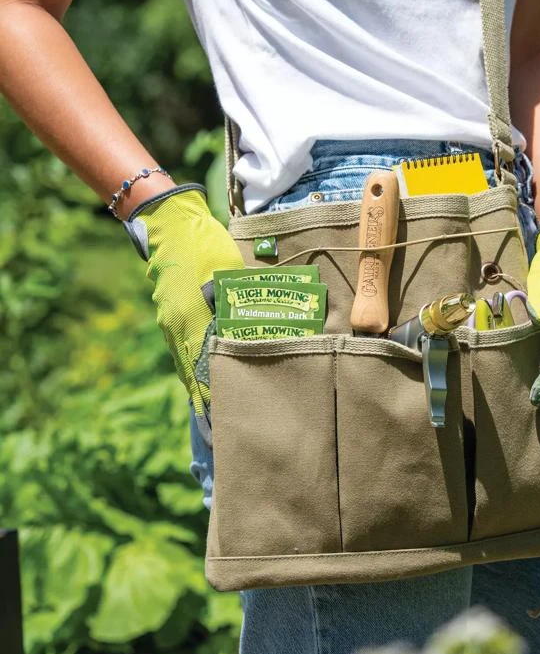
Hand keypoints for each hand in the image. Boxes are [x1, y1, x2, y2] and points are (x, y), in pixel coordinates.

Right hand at [123, 185, 244, 418]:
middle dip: (207, 403)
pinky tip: (208, 378)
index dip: (214, 402)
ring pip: (188, 364)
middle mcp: (179, 329)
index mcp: (194, 324)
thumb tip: (255, 339)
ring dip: (202, 386)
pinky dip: (196, 367)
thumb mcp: (232, 278)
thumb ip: (241, 310)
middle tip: (223, 429)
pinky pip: (184, 350)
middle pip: (194, 377)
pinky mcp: (171, 316)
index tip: (225, 425)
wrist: (172, 224)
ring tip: (216, 411)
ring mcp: (172, 323)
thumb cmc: (210, 248)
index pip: (205, 375)